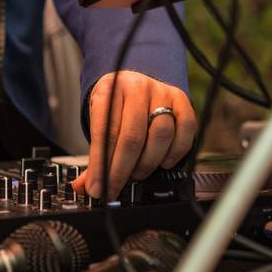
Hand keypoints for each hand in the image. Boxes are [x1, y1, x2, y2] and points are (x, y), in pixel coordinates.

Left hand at [73, 71, 196, 200]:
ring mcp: (161, 92)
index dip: (100, 165)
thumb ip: (95, 155)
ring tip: (137, 173)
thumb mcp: (100, 122)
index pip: (104, 133)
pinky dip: (175, 152)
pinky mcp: (181, 99)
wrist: (134, 84)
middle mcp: (136, 88)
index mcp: (109, 90)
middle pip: (132, 136)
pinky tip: (163, 162)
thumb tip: (85, 186)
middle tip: (115, 187)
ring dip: (148, 162)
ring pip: (161, 134)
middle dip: (122, 170)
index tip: (97, 187)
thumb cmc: (117, 107)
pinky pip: (186, 128)